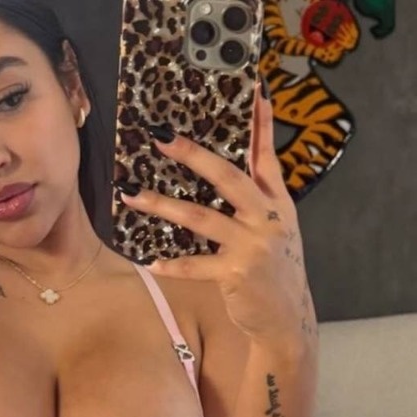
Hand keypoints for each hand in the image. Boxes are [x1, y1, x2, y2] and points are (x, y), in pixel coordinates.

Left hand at [118, 83, 317, 351]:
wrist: (287, 320)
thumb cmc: (275, 273)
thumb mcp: (278, 231)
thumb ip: (261, 200)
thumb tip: (239, 169)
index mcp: (277, 204)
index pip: (266, 157)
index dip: (260, 125)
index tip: (252, 92)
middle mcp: (266, 219)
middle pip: (228, 177)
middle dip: (193, 156)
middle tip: (162, 139)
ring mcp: (251, 246)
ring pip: (201, 218)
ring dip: (163, 205)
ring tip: (133, 195)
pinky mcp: (236, 273)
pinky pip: (196, 265)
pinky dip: (173, 265)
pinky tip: (151, 262)